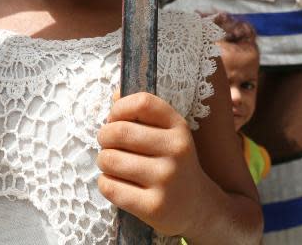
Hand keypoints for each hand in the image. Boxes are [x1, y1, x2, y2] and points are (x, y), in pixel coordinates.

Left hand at [97, 92, 208, 236]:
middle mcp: (176, 150)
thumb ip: (142, 113)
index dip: (119, 108)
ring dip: (103, 161)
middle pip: (119, 132)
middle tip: (108, 145)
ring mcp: (166, 179)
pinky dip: (105, 183)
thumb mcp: (168, 134)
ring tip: (112, 165)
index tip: (115, 119)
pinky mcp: (154, 206)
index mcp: (178, 127)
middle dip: (104, 137)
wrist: (198, 207)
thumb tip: (115, 94)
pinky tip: (116, 184)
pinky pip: (110, 187)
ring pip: (110, 160)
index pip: (142, 103)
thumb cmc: (173, 164)